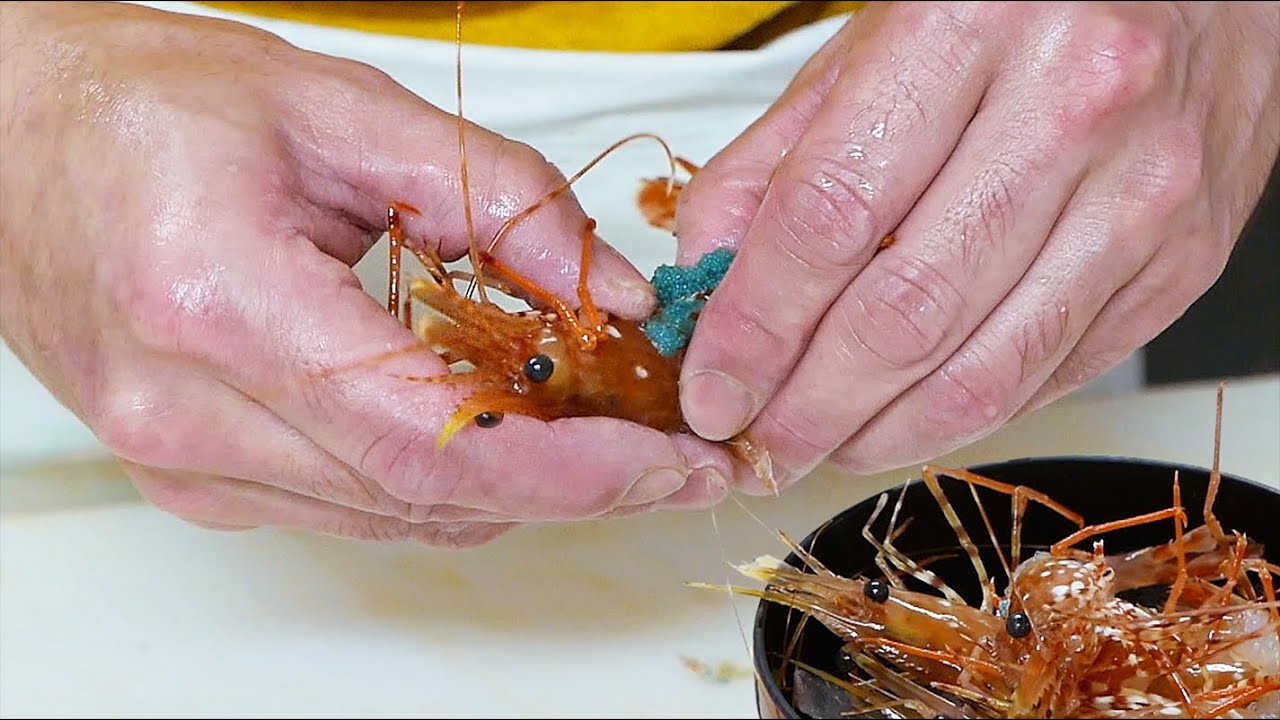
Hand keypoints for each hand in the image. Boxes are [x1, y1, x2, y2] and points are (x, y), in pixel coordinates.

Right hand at [0, 2, 732, 545]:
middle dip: (577, 484)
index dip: (573, 466)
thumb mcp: (340, 110)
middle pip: (432, 496)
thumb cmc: (143, 110)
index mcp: (222, 305)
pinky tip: (501, 428)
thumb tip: (611, 290)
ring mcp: (187, 460)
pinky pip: (361, 506)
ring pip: (405, 517)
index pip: (435, 438)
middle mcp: (190, 411)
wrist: (11, 142)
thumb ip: (497, 198)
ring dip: (521, 484)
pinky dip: (452, 477)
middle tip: (668, 450)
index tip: (663, 458)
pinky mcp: (198, 475)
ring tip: (604, 431)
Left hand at [675, 2, 1279, 486]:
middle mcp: (1070, 107)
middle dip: (808, 409)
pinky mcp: (1179, 264)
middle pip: (904, 315)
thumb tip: (706, 278)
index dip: (754, 328)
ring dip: (880, 435)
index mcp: (967, 28)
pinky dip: (962, 415)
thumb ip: (773, 162)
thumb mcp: (868, 45)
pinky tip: (909, 413)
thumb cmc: (1023, 3)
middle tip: (759, 444)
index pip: (827, 219)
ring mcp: (1140, 194)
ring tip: (823, 446)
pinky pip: (1050, 375)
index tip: (713, 390)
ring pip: (983, 371)